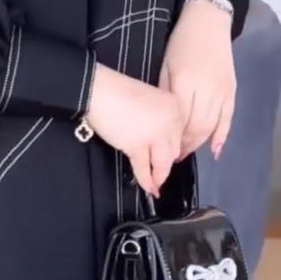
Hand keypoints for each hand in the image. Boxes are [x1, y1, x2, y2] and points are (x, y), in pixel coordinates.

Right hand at [86, 63, 182, 196]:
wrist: (100, 91)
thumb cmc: (118, 92)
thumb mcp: (149, 100)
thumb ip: (158, 117)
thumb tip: (156, 138)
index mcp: (174, 106)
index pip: (180, 134)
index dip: (172, 148)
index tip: (170, 156)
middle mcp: (170, 121)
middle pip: (174, 150)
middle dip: (166, 162)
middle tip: (160, 170)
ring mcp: (155, 134)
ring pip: (163, 162)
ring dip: (160, 176)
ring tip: (156, 185)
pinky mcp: (137, 146)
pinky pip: (144, 168)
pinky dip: (146, 181)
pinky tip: (150, 188)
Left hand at [159, 0, 235, 159]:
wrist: (208, 21)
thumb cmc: (181, 43)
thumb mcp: (165, 67)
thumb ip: (166, 95)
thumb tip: (163, 122)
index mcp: (185, 83)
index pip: (179, 121)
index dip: (172, 139)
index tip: (163, 150)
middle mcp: (207, 90)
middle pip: (197, 128)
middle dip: (185, 146)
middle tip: (173, 156)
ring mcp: (222, 91)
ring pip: (212, 126)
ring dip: (199, 143)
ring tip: (187, 152)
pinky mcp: (232, 89)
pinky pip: (228, 118)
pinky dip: (222, 135)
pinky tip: (215, 150)